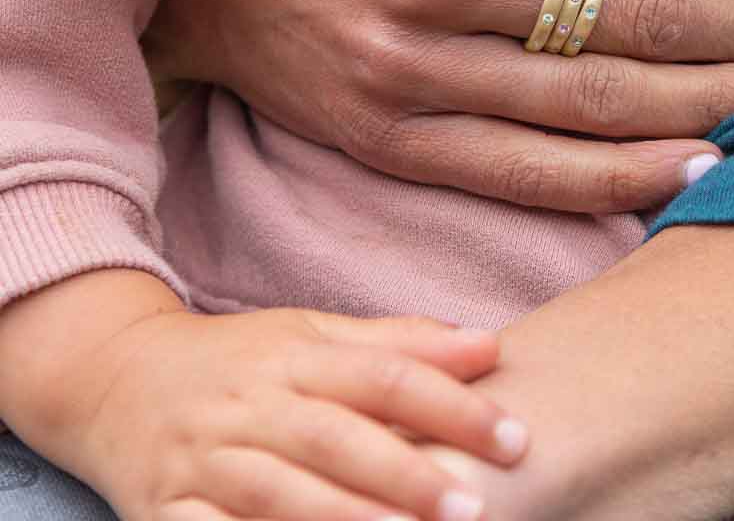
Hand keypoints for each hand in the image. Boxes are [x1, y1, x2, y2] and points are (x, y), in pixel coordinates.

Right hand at [77, 307, 525, 520]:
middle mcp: (253, 405)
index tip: (515, 436)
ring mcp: (205, 462)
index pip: (385, 375)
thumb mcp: (314, 333)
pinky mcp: (164, 514)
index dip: (452, 405)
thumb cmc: (241, 359)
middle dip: (407, 475)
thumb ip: (399, 342)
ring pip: (277, 496)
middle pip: (336, 438)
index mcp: (296, 356)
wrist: (116, 378)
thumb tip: (489, 345)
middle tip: (476, 506)